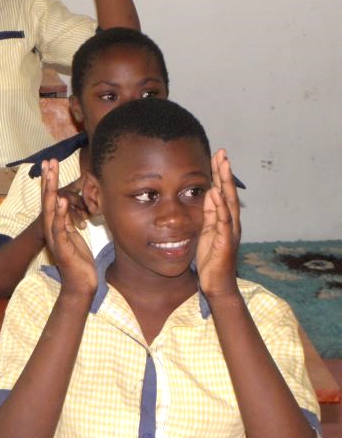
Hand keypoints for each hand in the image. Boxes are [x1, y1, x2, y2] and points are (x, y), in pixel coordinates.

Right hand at [41, 160, 96, 295]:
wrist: (80, 285)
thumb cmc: (78, 261)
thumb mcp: (74, 236)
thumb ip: (67, 221)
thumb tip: (66, 205)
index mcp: (55, 225)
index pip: (50, 199)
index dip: (50, 181)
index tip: (51, 164)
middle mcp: (51, 229)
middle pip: (47, 200)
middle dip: (48, 180)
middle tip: (48, 161)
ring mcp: (55, 238)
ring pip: (50, 210)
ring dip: (50, 191)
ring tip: (51, 174)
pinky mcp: (62, 247)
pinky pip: (59, 228)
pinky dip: (59, 214)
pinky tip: (60, 200)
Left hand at [196, 150, 241, 297]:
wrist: (217, 284)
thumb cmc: (211, 259)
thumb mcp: (206, 231)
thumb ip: (208, 214)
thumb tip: (208, 194)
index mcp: (224, 219)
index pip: (222, 192)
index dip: (220, 174)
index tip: (218, 156)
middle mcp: (231, 222)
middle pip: (228, 193)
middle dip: (225, 172)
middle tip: (222, 153)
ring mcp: (230, 232)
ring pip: (229, 204)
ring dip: (225, 185)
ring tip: (222, 166)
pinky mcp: (225, 242)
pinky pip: (223, 223)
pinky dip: (220, 208)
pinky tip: (216, 195)